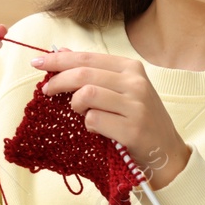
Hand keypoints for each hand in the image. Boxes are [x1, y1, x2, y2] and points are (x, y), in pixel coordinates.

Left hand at [31, 49, 190, 187]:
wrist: (167, 153)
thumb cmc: (140, 120)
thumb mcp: (122, 90)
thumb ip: (95, 72)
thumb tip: (61, 51)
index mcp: (131, 68)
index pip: (88, 58)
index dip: (59, 59)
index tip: (37, 62)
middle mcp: (136, 83)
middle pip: (84, 74)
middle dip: (58, 81)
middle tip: (46, 91)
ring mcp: (136, 106)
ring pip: (87, 94)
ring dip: (76, 105)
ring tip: (79, 112)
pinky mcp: (133, 129)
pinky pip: (94, 120)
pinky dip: (88, 125)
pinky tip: (97, 130)